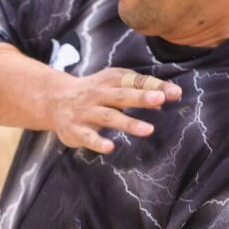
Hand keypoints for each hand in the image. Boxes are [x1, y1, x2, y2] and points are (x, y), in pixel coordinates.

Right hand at [45, 68, 181, 153]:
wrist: (53, 100)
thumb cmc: (94, 92)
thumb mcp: (113, 84)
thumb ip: (138, 89)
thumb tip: (164, 98)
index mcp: (111, 80)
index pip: (135, 81)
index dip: (155, 86)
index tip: (174, 93)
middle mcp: (99, 94)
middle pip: (122, 95)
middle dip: (141, 97)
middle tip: (161, 99)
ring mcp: (87, 112)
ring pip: (109, 117)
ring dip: (128, 123)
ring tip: (148, 130)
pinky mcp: (76, 130)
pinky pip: (88, 137)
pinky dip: (98, 142)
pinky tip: (110, 147)